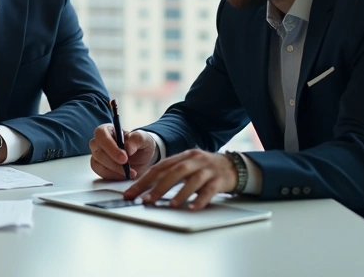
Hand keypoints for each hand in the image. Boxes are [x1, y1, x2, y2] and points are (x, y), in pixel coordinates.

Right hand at [88, 124, 156, 179]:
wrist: (143, 157)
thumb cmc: (140, 144)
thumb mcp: (144, 139)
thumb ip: (137, 140)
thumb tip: (128, 148)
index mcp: (108, 130)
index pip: (101, 134)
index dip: (110, 146)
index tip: (124, 158)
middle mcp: (99, 142)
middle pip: (98, 151)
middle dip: (113, 162)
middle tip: (128, 168)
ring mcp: (98, 155)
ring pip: (97, 164)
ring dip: (114, 171)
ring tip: (131, 172)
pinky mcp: (99, 167)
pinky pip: (101, 173)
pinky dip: (114, 176)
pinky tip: (125, 175)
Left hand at [123, 149, 237, 210]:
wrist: (233, 166)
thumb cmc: (205, 169)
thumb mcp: (187, 166)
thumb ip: (170, 174)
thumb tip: (146, 189)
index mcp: (183, 156)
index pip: (159, 167)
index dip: (143, 180)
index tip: (131, 193)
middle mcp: (194, 160)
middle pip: (174, 172)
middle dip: (158, 186)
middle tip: (146, 200)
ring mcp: (207, 170)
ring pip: (192, 180)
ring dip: (180, 193)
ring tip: (170, 205)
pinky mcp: (219, 180)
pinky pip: (209, 190)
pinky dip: (200, 200)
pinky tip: (192, 208)